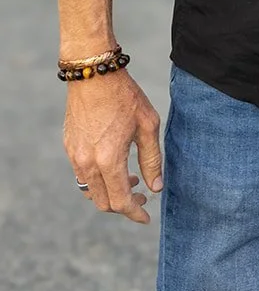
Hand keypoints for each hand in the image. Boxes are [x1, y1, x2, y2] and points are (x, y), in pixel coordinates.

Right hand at [64, 69, 161, 223]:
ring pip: (90, 191)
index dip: (135, 213)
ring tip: (130, 179)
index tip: (146, 217)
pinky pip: (82, 176)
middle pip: (103, 202)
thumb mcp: (147, 125)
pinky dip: (98, 180)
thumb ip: (152, 160)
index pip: (121, 202)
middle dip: (124, 205)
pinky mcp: (69, 147)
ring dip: (110, 193)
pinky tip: (113, 165)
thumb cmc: (125, 96)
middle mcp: (87, 163)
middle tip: (141, 195)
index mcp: (109, 160)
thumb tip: (156, 187)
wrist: (93, 73)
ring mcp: (74, 156)